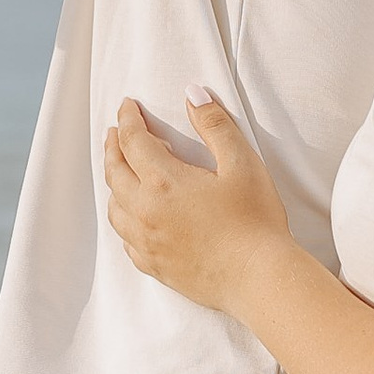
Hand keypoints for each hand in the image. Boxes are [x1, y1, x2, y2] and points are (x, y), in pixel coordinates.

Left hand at [103, 92, 290, 311]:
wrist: (259, 278)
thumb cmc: (255, 221)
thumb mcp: (241, 163)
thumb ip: (214, 125)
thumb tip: (193, 94)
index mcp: (163, 182)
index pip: (133, 141)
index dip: (128, 119)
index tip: (127, 106)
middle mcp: (145, 212)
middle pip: (115, 172)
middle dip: (113, 147)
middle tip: (116, 132)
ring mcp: (146, 242)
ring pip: (114, 206)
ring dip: (115, 183)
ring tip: (122, 171)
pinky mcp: (154, 266)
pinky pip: (125, 238)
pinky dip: (124, 218)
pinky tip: (134, 216)